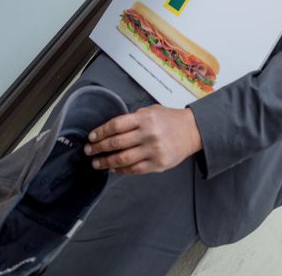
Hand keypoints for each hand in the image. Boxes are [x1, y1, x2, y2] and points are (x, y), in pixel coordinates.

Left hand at [84, 104, 201, 175]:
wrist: (192, 131)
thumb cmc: (170, 119)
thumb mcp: (152, 110)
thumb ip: (134, 118)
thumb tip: (112, 129)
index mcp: (145, 118)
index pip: (116, 125)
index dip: (101, 132)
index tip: (91, 137)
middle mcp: (148, 134)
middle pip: (116, 142)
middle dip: (99, 148)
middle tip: (88, 151)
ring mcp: (153, 150)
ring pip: (123, 159)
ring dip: (106, 162)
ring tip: (96, 163)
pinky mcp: (157, 164)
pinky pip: (134, 169)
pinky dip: (121, 170)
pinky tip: (113, 168)